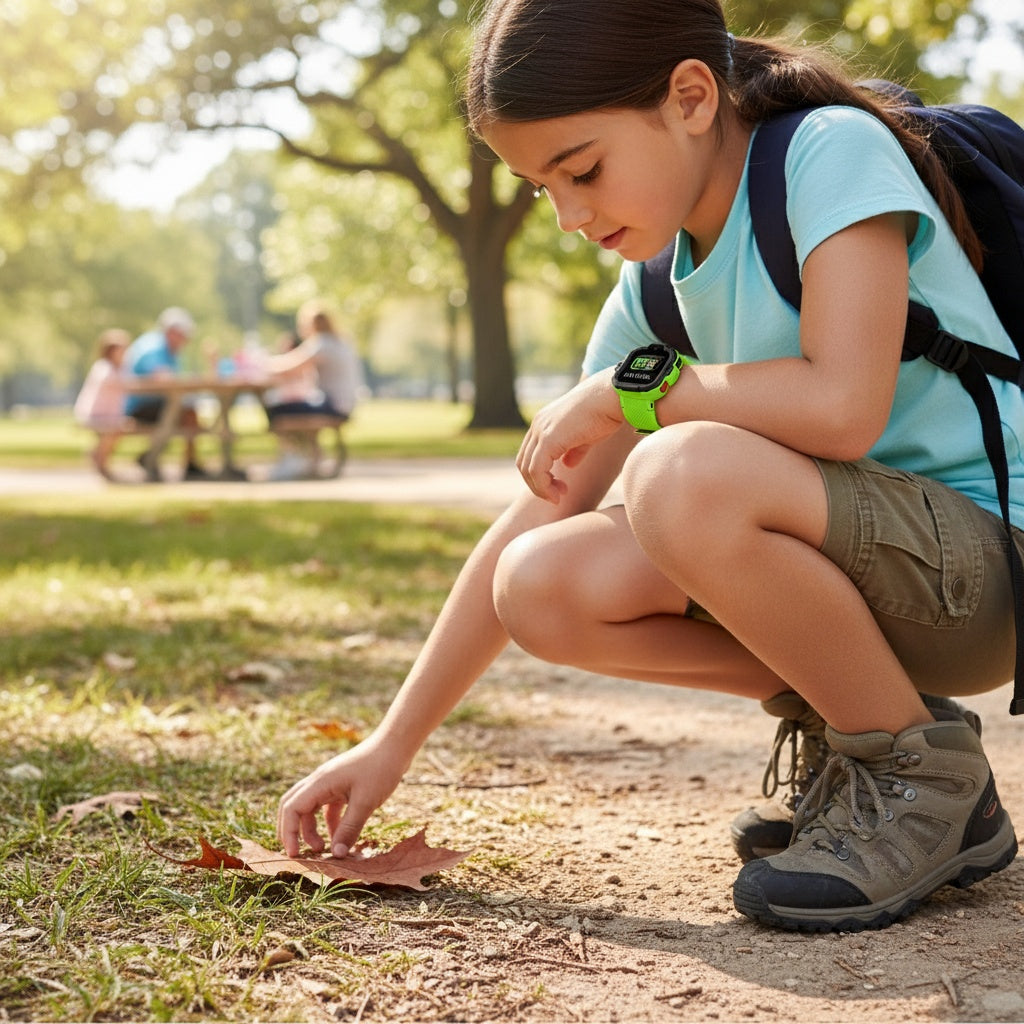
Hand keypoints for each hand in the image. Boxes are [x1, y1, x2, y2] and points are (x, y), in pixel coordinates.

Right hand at [276, 736, 408, 858]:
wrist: (396, 745)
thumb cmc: (381, 769)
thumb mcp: (365, 802)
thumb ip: (349, 829)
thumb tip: (336, 855)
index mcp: (320, 782)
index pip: (291, 809)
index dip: (288, 833)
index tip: (296, 855)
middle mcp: (320, 781)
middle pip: (293, 807)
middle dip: (292, 831)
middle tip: (299, 854)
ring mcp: (330, 782)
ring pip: (310, 808)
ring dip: (311, 829)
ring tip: (323, 849)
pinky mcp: (342, 785)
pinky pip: (327, 807)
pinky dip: (329, 823)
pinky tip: (340, 836)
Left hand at [516, 369, 622, 502]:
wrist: (613, 397)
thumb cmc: (605, 413)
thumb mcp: (586, 436)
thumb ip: (573, 450)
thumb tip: (567, 465)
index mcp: (544, 422)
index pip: (530, 454)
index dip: (540, 475)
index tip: (559, 486)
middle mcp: (538, 425)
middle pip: (524, 463)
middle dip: (538, 484)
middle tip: (557, 495)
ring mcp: (541, 430)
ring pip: (527, 469)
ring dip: (540, 488)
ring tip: (558, 497)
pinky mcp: (549, 438)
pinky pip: (537, 470)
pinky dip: (543, 486)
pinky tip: (557, 493)